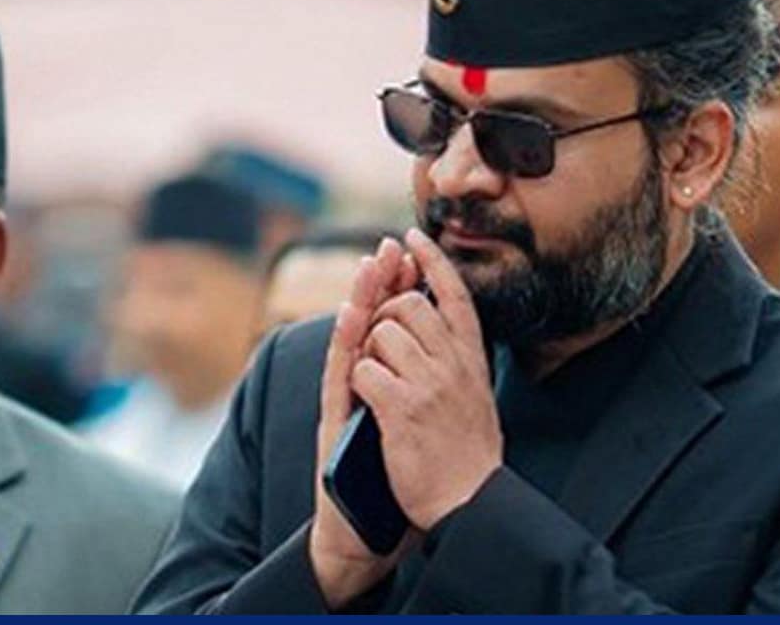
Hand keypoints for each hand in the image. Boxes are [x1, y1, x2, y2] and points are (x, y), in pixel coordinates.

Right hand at [310, 237, 419, 608]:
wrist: (363, 534)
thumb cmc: (394, 483)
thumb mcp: (416, 426)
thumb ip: (422, 388)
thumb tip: (444, 355)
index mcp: (388, 381)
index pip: (396, 320)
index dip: (405, 284)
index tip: (416, 248)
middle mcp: (362, 385)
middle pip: (372, 321)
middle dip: (384, 282)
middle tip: (390, 245)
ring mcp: (346, 403)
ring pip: (352, 340)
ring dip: (361, 299)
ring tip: (370, 264)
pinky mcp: (335, 424)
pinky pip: (341, 376)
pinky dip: (347, 343)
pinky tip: (353, 316)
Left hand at [355, 228, 501, 530]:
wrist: (470, 503)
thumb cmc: (467, 455)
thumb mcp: (477, 395)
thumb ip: (458, 359)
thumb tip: (439, 324)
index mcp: (473, 359)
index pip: (453, 293)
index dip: (431, 260)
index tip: (410, 236)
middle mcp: (454, 363)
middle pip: (407, 305)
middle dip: (382, 313)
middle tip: (375, 337)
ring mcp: (428, 383)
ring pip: (380, 332)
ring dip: (367, 351)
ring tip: (376, 381)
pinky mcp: (400, 407)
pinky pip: (364, 369)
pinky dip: (357, 381)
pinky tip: (367, 401)